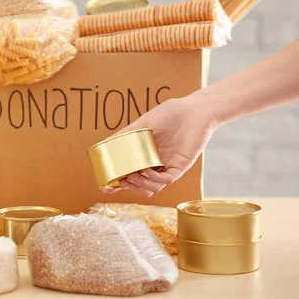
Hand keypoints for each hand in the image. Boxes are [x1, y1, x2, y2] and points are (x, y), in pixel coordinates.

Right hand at [102, 95, 219, 197]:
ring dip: (140, 185)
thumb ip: (126, 134)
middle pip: (139, 185)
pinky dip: (155, 179)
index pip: (129, 173)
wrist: (193, 110)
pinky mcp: (180, 167)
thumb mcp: (143, 123)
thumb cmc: (170, 114)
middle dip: (128, 187)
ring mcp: (167, 166)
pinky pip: (167, 180)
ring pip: (153, 187)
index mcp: (145, 155)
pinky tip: (146, 170)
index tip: (105, 186)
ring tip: (132, 176)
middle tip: (121, 182)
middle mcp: (155, 163)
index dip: (117, 182)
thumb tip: (105, 142)